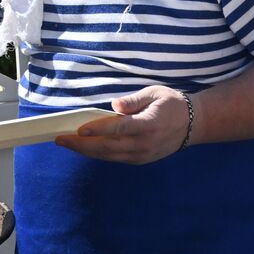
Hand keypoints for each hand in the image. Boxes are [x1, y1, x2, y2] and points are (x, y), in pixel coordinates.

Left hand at [54, 86, 193, 164]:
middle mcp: (145, 143)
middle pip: (108, 147)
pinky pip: (115, 158)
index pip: (118, 129)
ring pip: (108, 155)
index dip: (97, 130)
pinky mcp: (141, 160)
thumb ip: (134, 100)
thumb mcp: (155, 93)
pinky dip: (98, 154)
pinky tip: (85, 148)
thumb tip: (114, 105)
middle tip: (60, 139)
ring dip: (86, 151)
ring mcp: (143, 155)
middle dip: (81, 144)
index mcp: (149, 124)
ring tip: (67, 144)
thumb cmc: (172, 104)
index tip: (79, 130)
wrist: (194, 125)